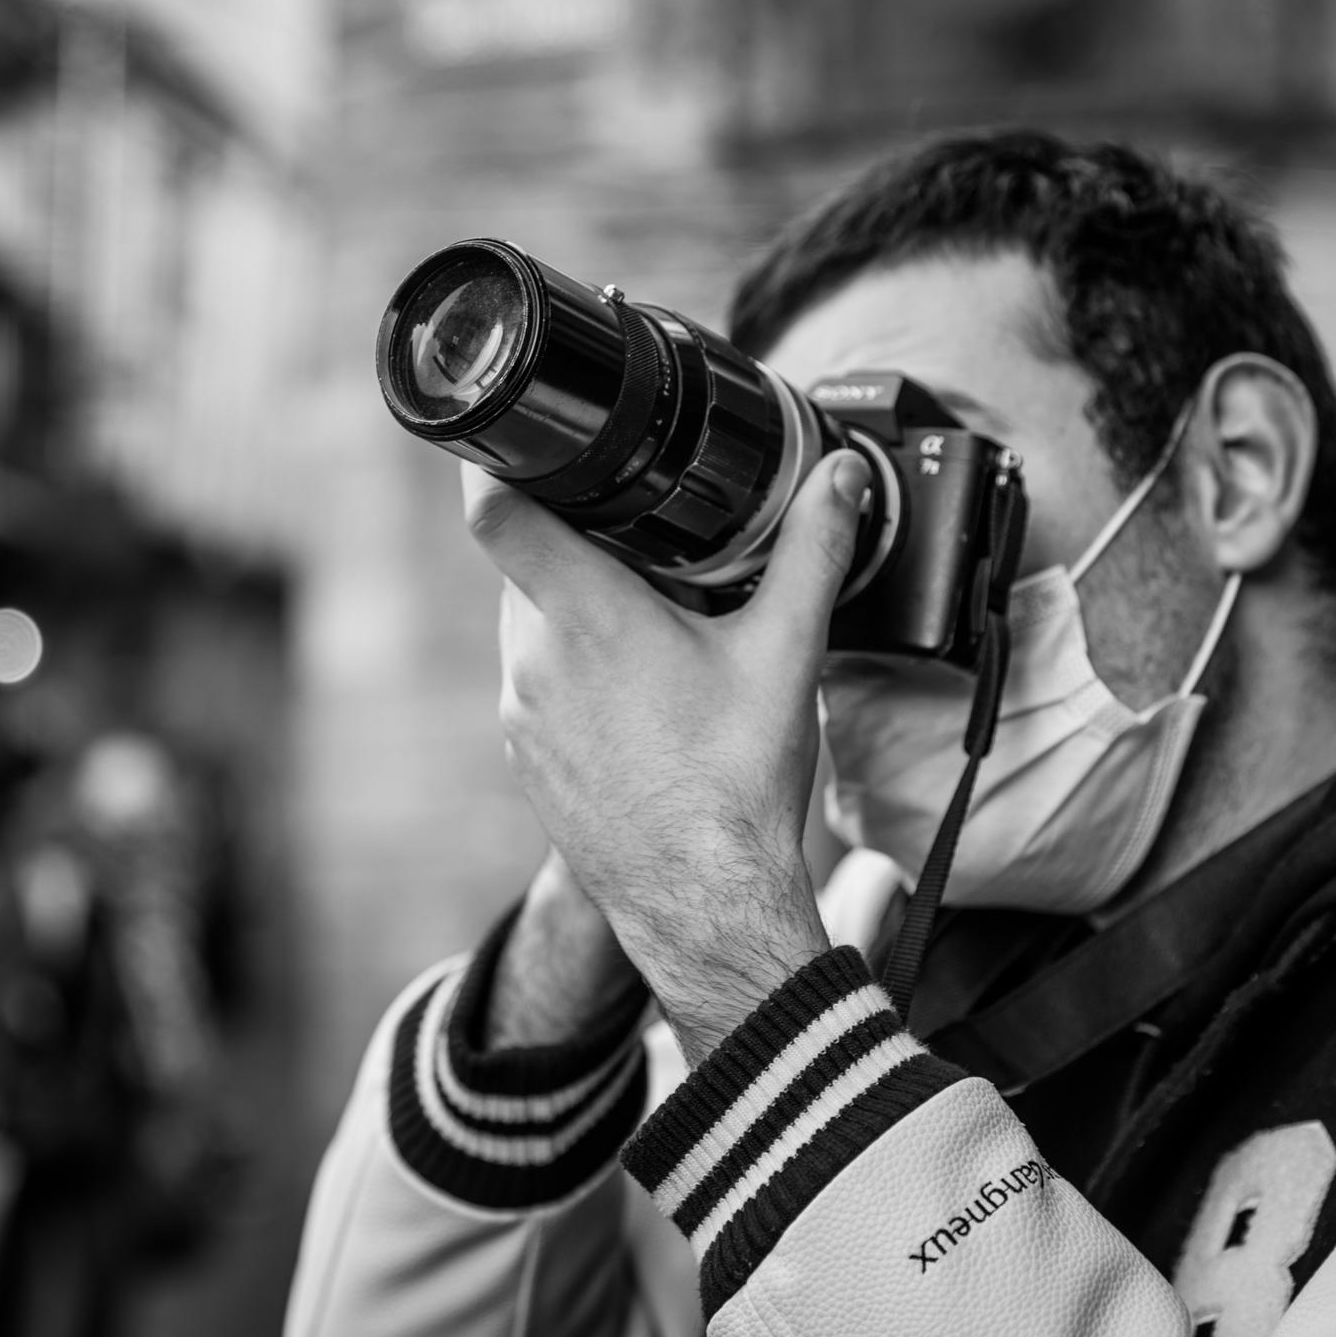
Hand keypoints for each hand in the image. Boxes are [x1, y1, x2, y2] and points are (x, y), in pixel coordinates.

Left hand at [466, 450, 872, 1062]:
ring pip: (533, 624)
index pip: (495, 507)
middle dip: (579, 541)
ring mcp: (523, 713)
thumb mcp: (786, 653)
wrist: (704, 903)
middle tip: (645, 537)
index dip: (497, 456)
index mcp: (585, 615)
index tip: (521, 433)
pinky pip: (539, 683)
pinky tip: (641, 690)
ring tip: (655, 619)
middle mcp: (535, 659)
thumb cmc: (737, 782)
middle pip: (526, 561)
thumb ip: (812, 551)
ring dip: (579, 608)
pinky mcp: (528, 756)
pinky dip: (576, 669)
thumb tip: (840, 479)